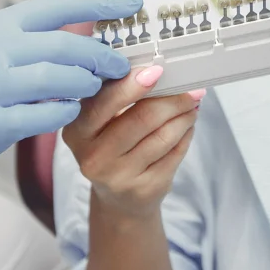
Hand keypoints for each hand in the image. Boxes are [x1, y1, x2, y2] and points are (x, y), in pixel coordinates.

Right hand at [0, 0, 142, 195]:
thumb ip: (34, 40)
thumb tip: (93, 36)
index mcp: (0, 26)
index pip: (59, 5)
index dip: (100, 3)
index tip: (133, 4)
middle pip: (64, 45)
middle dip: (101, 56)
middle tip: (121, 65)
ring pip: (57, 79)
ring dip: (85, 85)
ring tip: (94, 89)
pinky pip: (44, 115)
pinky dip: (65, 113)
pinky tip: (69, 112)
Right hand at [62, 65, 203, 218]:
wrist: (118, 200)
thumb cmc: (110, 149)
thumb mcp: (98, 125)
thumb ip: (115, 97)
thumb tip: (154, 70)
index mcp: (77, 131)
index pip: (104, 102)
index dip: (132, 84)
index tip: (157, 70)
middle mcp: (94, 156)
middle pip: (142, 118)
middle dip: (172, 99)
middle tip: (190, 88)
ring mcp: (119, 176)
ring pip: (163, 135)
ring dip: (184, 115)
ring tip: (191, 104)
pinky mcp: (145, 189)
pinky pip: (174, 153)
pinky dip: (186, 134)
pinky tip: (187, 125)